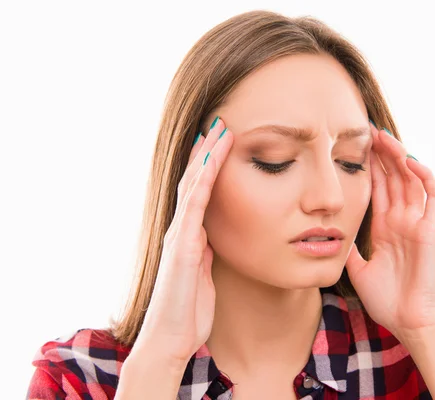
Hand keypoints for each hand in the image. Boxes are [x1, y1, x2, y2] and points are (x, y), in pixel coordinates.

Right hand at [133, 117, 232, 366]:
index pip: (200, 192)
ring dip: (206, 157)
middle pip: (194, 181)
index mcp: (190, 236)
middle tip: (221, 122)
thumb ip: (206, 254)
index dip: (211, 165)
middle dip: (208, 151)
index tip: (224, 141)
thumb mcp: (203, 275)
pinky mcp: (182, 247)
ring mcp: (180, 236)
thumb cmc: (188, 312)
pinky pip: (194, 208)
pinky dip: (202, 182)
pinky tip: (211, 162)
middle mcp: (182, 230)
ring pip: (193, 186)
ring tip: (219, 130)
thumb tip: (213, 239)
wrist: (170, 339)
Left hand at [346, 123, 434, 339]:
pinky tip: (409, 160)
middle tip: (366, 130)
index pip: (377, 188)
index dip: (367, 167)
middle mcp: (401, 220)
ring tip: (383, 136)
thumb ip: (350, 249)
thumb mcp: (359, 269)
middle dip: (380, 154)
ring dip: (399, 157)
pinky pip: (433, 196)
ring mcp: (417, 223)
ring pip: (410, 180)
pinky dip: (424, 176)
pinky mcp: (431, 229)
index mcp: (385, 228)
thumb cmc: (388, 300)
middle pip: (392, 178)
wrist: (410, 323)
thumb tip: (330, 235)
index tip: (352, 146)